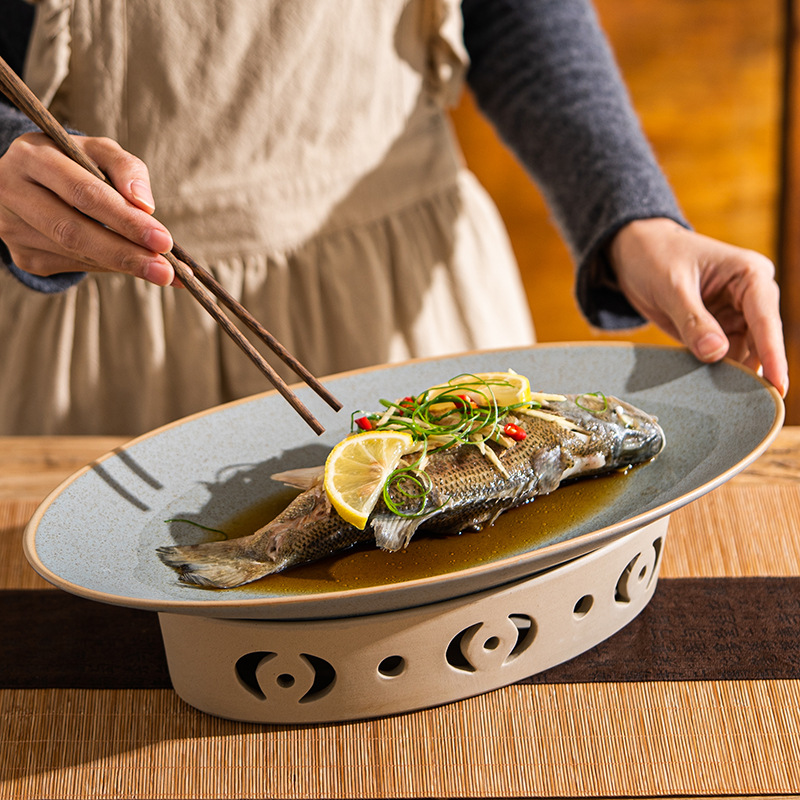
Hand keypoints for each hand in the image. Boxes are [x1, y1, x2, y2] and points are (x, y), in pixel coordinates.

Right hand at [0, 132, 174, 284]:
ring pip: (76, 254)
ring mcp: (14, 228)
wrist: (29, 180)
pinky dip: (109, 267)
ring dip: (123, 266)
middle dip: (126, 253)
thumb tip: (145, 205)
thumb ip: (126, 168)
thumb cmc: (73, 162)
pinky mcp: (24, 256)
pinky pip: (75, 266)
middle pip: (74, 231)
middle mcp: (13, 192)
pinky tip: (132, 266)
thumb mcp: (99, 152)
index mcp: (32, 157)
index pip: (84, 193)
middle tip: (165, 271)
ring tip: (162, 272)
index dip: (125, 219)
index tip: (164, 240)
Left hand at [608, 218, 788, 396]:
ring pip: (743, 353)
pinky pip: (722, 356)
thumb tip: (716, 353)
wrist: (633, 251)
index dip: (772, 354)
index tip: (778, 385)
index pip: (767, 319)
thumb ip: (693, 320)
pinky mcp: (716, 329)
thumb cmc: (655, 255)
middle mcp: (750, 296)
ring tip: (724, 402)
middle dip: (754, 371)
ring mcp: (734, 314)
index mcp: (749, 274)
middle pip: (761, 341)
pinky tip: (709, 390)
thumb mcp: (671, 286)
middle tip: (749, 406)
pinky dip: (716, 372)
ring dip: (733, 375)